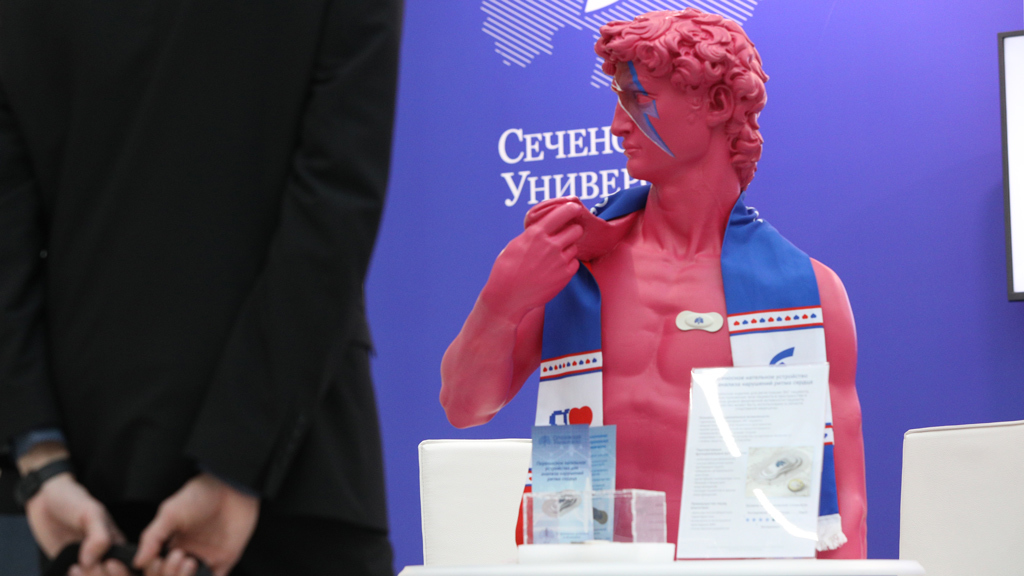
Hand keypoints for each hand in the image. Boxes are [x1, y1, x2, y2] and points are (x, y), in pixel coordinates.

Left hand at [23, 473, 128, 575]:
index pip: (128, 568)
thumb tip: (91, 562)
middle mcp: (104, 558)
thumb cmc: (72, 501)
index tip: (107, 563)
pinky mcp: (69, 569)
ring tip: (74, 567)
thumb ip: (98, 536)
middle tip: (84, 563)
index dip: (121, 571)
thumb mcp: (91, 512)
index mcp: (117, 545)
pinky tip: (69, 570)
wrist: (44, 502)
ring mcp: (86, 564)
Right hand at [134, 473, 258, 575]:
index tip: (157, 560)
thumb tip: (138, 562)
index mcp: (170, 545)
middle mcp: (186, 556)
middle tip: (177, 555)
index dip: (153, 571)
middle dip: (169, 574)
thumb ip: (152, 537)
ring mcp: (205, 560)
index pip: (155, 569)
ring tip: (189, 561)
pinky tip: (201, 571)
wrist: (232, 488)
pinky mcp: (225, 562)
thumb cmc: (201, 495)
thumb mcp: (170, 512)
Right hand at [482, 200, 584, 320]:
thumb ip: (534, 234)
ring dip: (568, 249)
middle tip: (566, 236)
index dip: (572, 209)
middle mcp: (551, 245)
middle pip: (576, 230)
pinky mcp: (565, 276)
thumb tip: (545, 227)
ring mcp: (560, 261)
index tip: (575, 208)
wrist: (508, 297)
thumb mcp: (516, 245)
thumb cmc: (507, 270)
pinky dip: (567, 264)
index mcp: (536, 234)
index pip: (562, 213)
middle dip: (572, 231)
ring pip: (574, 247)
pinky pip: (574, 263)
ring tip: (553, 258)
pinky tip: (554, 269)